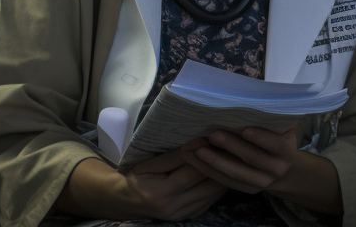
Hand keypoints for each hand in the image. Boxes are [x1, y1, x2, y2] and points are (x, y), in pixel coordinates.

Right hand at [55, 151, 225, 220]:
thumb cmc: (138, 177)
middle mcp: (174, 208)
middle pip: (208, 185)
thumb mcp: (150, 163)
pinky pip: (212, 199)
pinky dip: (217, 184)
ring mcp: (183, 215)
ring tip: (227, 155)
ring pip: (215, 193)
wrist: (128, 201)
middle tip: (227, 145)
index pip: (191, 173)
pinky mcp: (190, 217)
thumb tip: (201, 142)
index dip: (205, 154)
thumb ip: (175, 154)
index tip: (214, 138)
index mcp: (160, 194)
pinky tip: (219, 170)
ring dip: (223, 174)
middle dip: (219, 164)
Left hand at [182, 125, 343, 215]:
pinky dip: (209, 170)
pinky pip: (225, 181)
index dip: (261, 138)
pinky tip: (195, 159)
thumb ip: (272, 115)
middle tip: (212, 134)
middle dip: (231, 146)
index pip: (276, 144)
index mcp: (286, 150)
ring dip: (214, 161)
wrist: (285, 169)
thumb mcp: (283, 127)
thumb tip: (252, 93)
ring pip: (235, 174)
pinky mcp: (247, 190)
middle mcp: (276, 169)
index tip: (245, 129)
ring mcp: (261, 182)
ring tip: (196, 149)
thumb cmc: (278, 137)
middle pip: (252, 158)